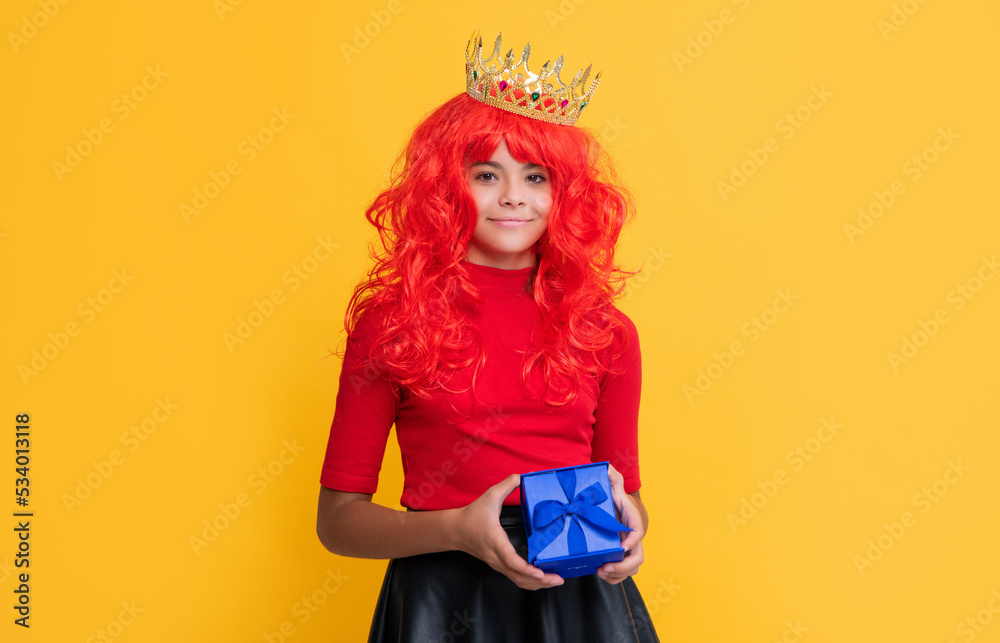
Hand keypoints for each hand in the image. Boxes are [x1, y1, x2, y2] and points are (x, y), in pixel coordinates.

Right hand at [451, 473, 565, 590]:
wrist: (455, 530)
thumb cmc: (472, 515)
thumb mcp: (489, 496)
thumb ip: (506, 485)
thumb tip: (522, 477)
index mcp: (496, 542)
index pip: (511, 560)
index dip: (526, 569)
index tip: (540, 573)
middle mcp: (497, 558)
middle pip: (519, 577)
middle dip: (541, 581)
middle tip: (559, 579)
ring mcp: (497, 564)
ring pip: (518, 581)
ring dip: (537, 584)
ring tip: (555, 581)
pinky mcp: (499, 566)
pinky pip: (515, 578)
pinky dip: (530, 581)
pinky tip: (542, 578)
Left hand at [596, 463, 644, 584]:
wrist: (617, 508)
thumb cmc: (615, 497)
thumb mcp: (613, 483)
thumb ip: (612, 476)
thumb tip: (608, 468)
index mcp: (632, 520)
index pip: (637, 531)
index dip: (632, 540)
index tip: (621, 547)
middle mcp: (634, 537)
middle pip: (638, 557)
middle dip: (623, 566)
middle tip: (606, 567)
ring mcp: (630, 549)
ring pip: (632, 568)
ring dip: (618, 574)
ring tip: (601, 571)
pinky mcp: (622, 557)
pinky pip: (624, 573)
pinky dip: (614, 577)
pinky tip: (601, 573)